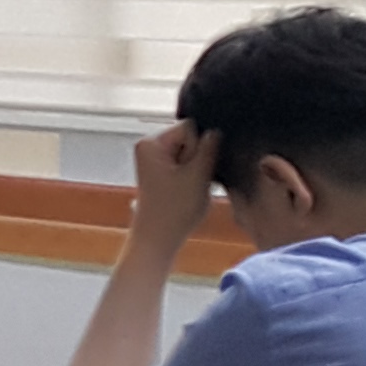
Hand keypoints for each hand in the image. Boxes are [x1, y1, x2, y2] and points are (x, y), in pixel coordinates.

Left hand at [126, 123, 215, 245]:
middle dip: (199, 157)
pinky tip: (191, 190)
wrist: (159, 237)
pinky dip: (192, 175)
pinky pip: (184, 164)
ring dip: (197, 168)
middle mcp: (148, 146)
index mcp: (151, 142)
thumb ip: (209, 149)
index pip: (189, 128)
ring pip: (189, 153)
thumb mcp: (198, 176)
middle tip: (195, 181)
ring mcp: (153, 159)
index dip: (201, 146)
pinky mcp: (160, 172)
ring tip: (193, 188)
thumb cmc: (176, 209)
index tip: (198, 168)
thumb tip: (216, 129)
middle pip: (189, 139)